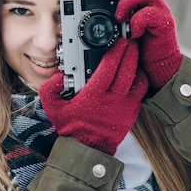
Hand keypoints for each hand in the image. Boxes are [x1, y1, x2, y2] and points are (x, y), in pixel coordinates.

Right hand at [38, 38, 148, 155]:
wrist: (87, 149)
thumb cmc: (71, 127)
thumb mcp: (52, 107)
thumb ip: (49, 88)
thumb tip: (59, 75)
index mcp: (93, 95)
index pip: (109, 67)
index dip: (115, 51)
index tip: (118, 41)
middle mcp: (111, 99)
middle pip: (126, 69)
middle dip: (129, 52)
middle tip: (129, 41)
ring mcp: (124, 106)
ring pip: (136, 79)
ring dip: (136, 63)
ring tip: (133, 52)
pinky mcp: (131, 112)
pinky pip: (141, 91)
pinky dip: (140, 79)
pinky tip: (136, 71)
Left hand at [101, 0, 181, 89]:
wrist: (160, 65)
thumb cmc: (141, 46)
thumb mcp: (126, 26)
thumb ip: (117, 14)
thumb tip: (94, 7)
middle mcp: (155, 0)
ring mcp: (161, 11)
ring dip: (126, 2)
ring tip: (118, 17)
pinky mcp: (164, 24)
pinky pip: (150, 14)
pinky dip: (136, 21)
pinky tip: (132, 32)